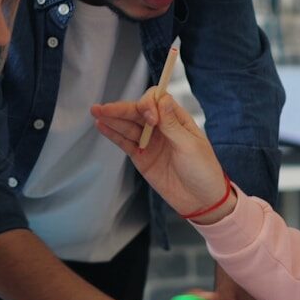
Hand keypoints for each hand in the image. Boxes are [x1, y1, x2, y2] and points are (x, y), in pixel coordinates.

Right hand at [91, 91, 232, 221]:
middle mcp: (161, 127)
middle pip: (137, 112)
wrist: (201, 200)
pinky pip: (125, 143)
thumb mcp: (190, 145)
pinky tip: (101, 125)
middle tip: (103, 108)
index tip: (150, 118)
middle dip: (121, 109)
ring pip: (128, 126)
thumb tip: (161, 99)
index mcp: (177, 119)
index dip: (148, 105)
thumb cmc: (203, 170)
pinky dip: (113, 134)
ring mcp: (150, 142)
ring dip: (112, 119)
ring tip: (96, 112)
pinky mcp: (141, 157)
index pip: (157, 101)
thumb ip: (172, 124)